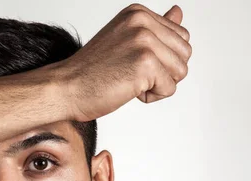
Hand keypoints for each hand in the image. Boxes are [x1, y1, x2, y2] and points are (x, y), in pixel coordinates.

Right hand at [56, 3, 191, 120]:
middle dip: (163, 72)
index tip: (131, 62)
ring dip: (157, 85)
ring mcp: (145, 42)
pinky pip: (169, 89)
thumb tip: (179, 12)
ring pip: (180, 72)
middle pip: (184, 54)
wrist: (65, 89)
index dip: (161, 58)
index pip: (180, 37)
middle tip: (130, 74)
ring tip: (129, 82)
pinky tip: (127, 90)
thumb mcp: (125, 40)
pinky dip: (150, 97)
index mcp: (138, 13)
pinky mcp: (146, 65)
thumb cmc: (90, 72)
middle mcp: (142, 22)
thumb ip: (155, 26)